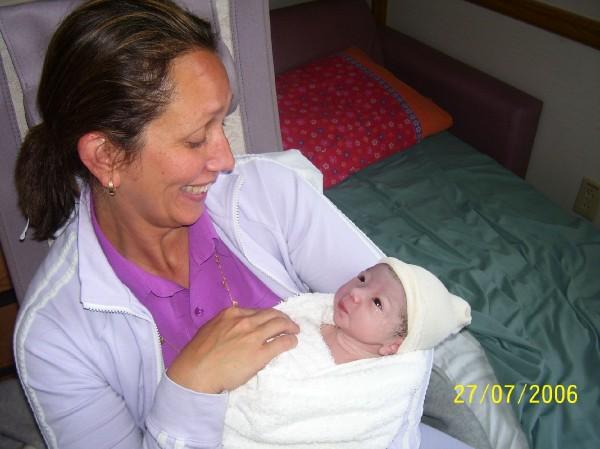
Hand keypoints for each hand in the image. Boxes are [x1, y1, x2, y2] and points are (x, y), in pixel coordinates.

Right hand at [167, 306, 298, 392]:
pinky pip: (282, 342)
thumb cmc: (198, 355)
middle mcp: (244, 321)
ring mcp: (253, 336)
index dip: (267, 315)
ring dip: (290, 327)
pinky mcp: (260, 353)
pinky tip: (292, 342)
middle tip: (288, 324)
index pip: (256, 311)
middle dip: (282, 318)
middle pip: (271, 314)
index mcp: (231, 313)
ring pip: (280, 325)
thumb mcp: (210, 329)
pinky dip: (290, 340)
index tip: (271, 320)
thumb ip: (225, 326)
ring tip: (294, 331)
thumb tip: (235, 328)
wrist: (196, 373)